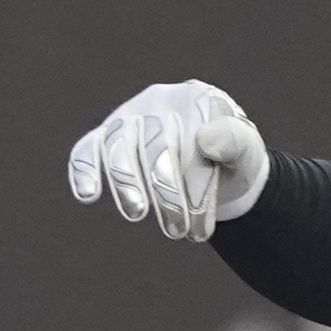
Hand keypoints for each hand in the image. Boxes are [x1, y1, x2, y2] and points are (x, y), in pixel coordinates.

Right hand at [66, 80, 268, 242]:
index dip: (197, 185)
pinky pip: (87, 150)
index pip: (194, 139)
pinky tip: (88, 195)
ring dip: (128, 185)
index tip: (202, 226)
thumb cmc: (231, 159)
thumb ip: (235, 141)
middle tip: (178, 232)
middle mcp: (159, 101)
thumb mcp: (246, 152)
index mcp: (196, 98)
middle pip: (157, 146)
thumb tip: (205, 141)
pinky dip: (84, 171)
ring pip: (120, 147)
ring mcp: (128, 117)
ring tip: (139, 215)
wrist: (215, 165)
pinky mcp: (104, 136)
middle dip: (167, 194)